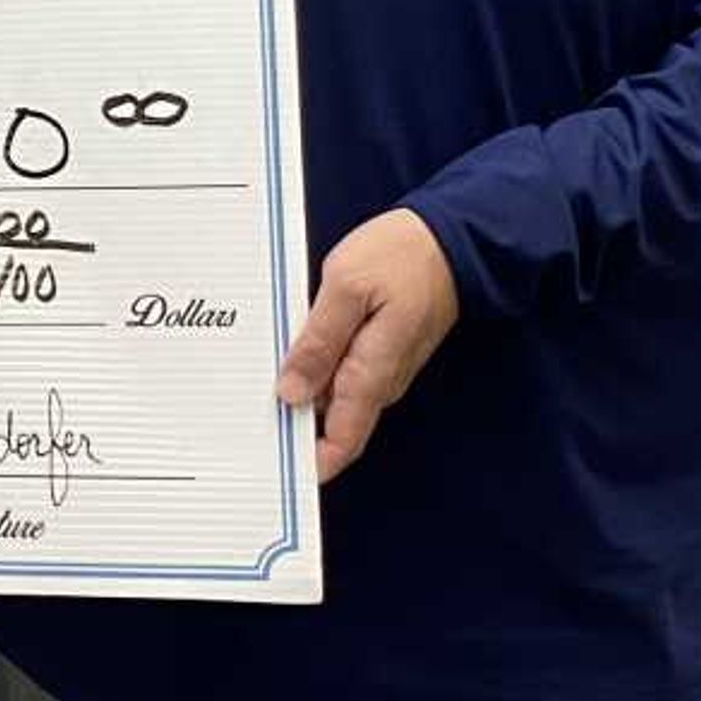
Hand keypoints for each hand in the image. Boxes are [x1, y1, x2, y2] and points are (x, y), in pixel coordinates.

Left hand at [276, 210, 460, 480]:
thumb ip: (319, 342)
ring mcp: (384, 367)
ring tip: (262, 365)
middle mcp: (381, 381)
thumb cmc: (402, 256)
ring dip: (302, 386)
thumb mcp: (346, 287)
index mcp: (372, 373)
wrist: (454, 237)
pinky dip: (317, 363)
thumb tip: (292, 394)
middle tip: (246, 404)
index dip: (310, 462)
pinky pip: (343, 370)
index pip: (342, 442)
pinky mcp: (382, 350)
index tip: (273, 463)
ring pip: (334, 393)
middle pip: (331, 421)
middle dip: (293, 419)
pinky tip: (295, 341)